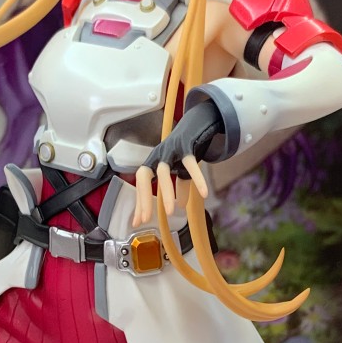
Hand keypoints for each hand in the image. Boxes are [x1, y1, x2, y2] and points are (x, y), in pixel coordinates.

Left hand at [131, 99, 222, 226]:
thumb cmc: (186, 148)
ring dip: (166, 192)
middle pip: (144, 176)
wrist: (199, 121)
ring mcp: (171, 149)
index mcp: (154, 161)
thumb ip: (179, 187)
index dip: (139, 202)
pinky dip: (197, 178)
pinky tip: (204, 193)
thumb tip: (180, 205)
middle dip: (143, 197)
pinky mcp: (186, 144)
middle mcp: (158, 155)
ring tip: (171, 211)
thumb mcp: (181, 169)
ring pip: (164, 172)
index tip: (137, 222)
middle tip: (147, 218)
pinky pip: (190, 164)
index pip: (141, 184)